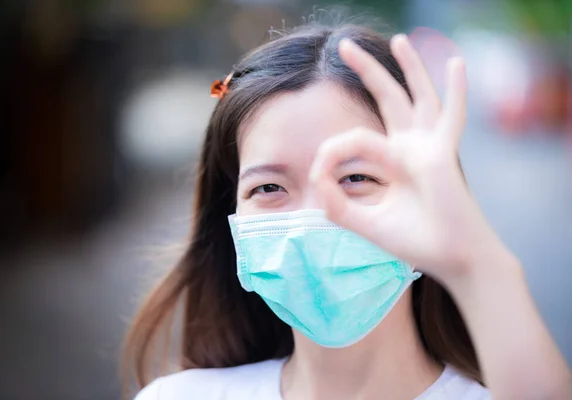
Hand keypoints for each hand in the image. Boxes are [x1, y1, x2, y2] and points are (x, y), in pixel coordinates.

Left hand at [309, 35, 507, 282]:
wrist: (452, 259)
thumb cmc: (416, 242)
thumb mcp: (366, 223)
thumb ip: (338, 204)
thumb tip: (314, 181)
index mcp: (393, 159)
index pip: (353, 138)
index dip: (329, 154)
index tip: (318, 179)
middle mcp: (410, 146)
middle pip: (387, 98)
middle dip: (367, 70)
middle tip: (343, 45)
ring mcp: (428, 146)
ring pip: (416, 96)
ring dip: (408, 66)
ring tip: (399, 38)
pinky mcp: (440, 154)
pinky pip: (451, 117)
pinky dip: (456, 91)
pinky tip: (456, 62)